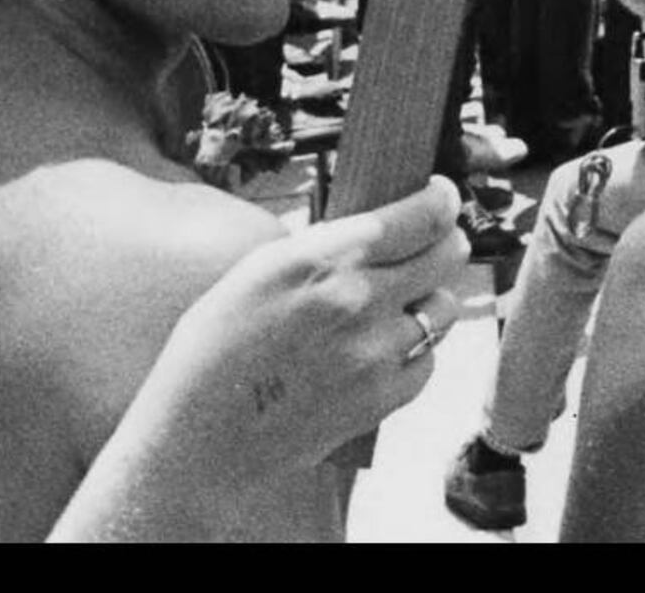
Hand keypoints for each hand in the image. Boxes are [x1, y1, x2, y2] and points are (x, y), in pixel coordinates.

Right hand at [58, 177, 469, 535]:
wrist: (195, 447)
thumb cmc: (209, 356)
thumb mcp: (255, 273)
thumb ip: (322, 245)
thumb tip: (375, 223)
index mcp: (321, 259)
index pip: (421, 214)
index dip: (442, 200)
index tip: (441, 197)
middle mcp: (356, 299)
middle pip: (449, 253)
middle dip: (444, 243)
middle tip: (428, 246)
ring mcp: (374, 353)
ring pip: (444, 307)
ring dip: (427, 302)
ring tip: (392, 309)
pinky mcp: (381, 399)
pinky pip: (429, 362)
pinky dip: (413, 355)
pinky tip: (378, 355)